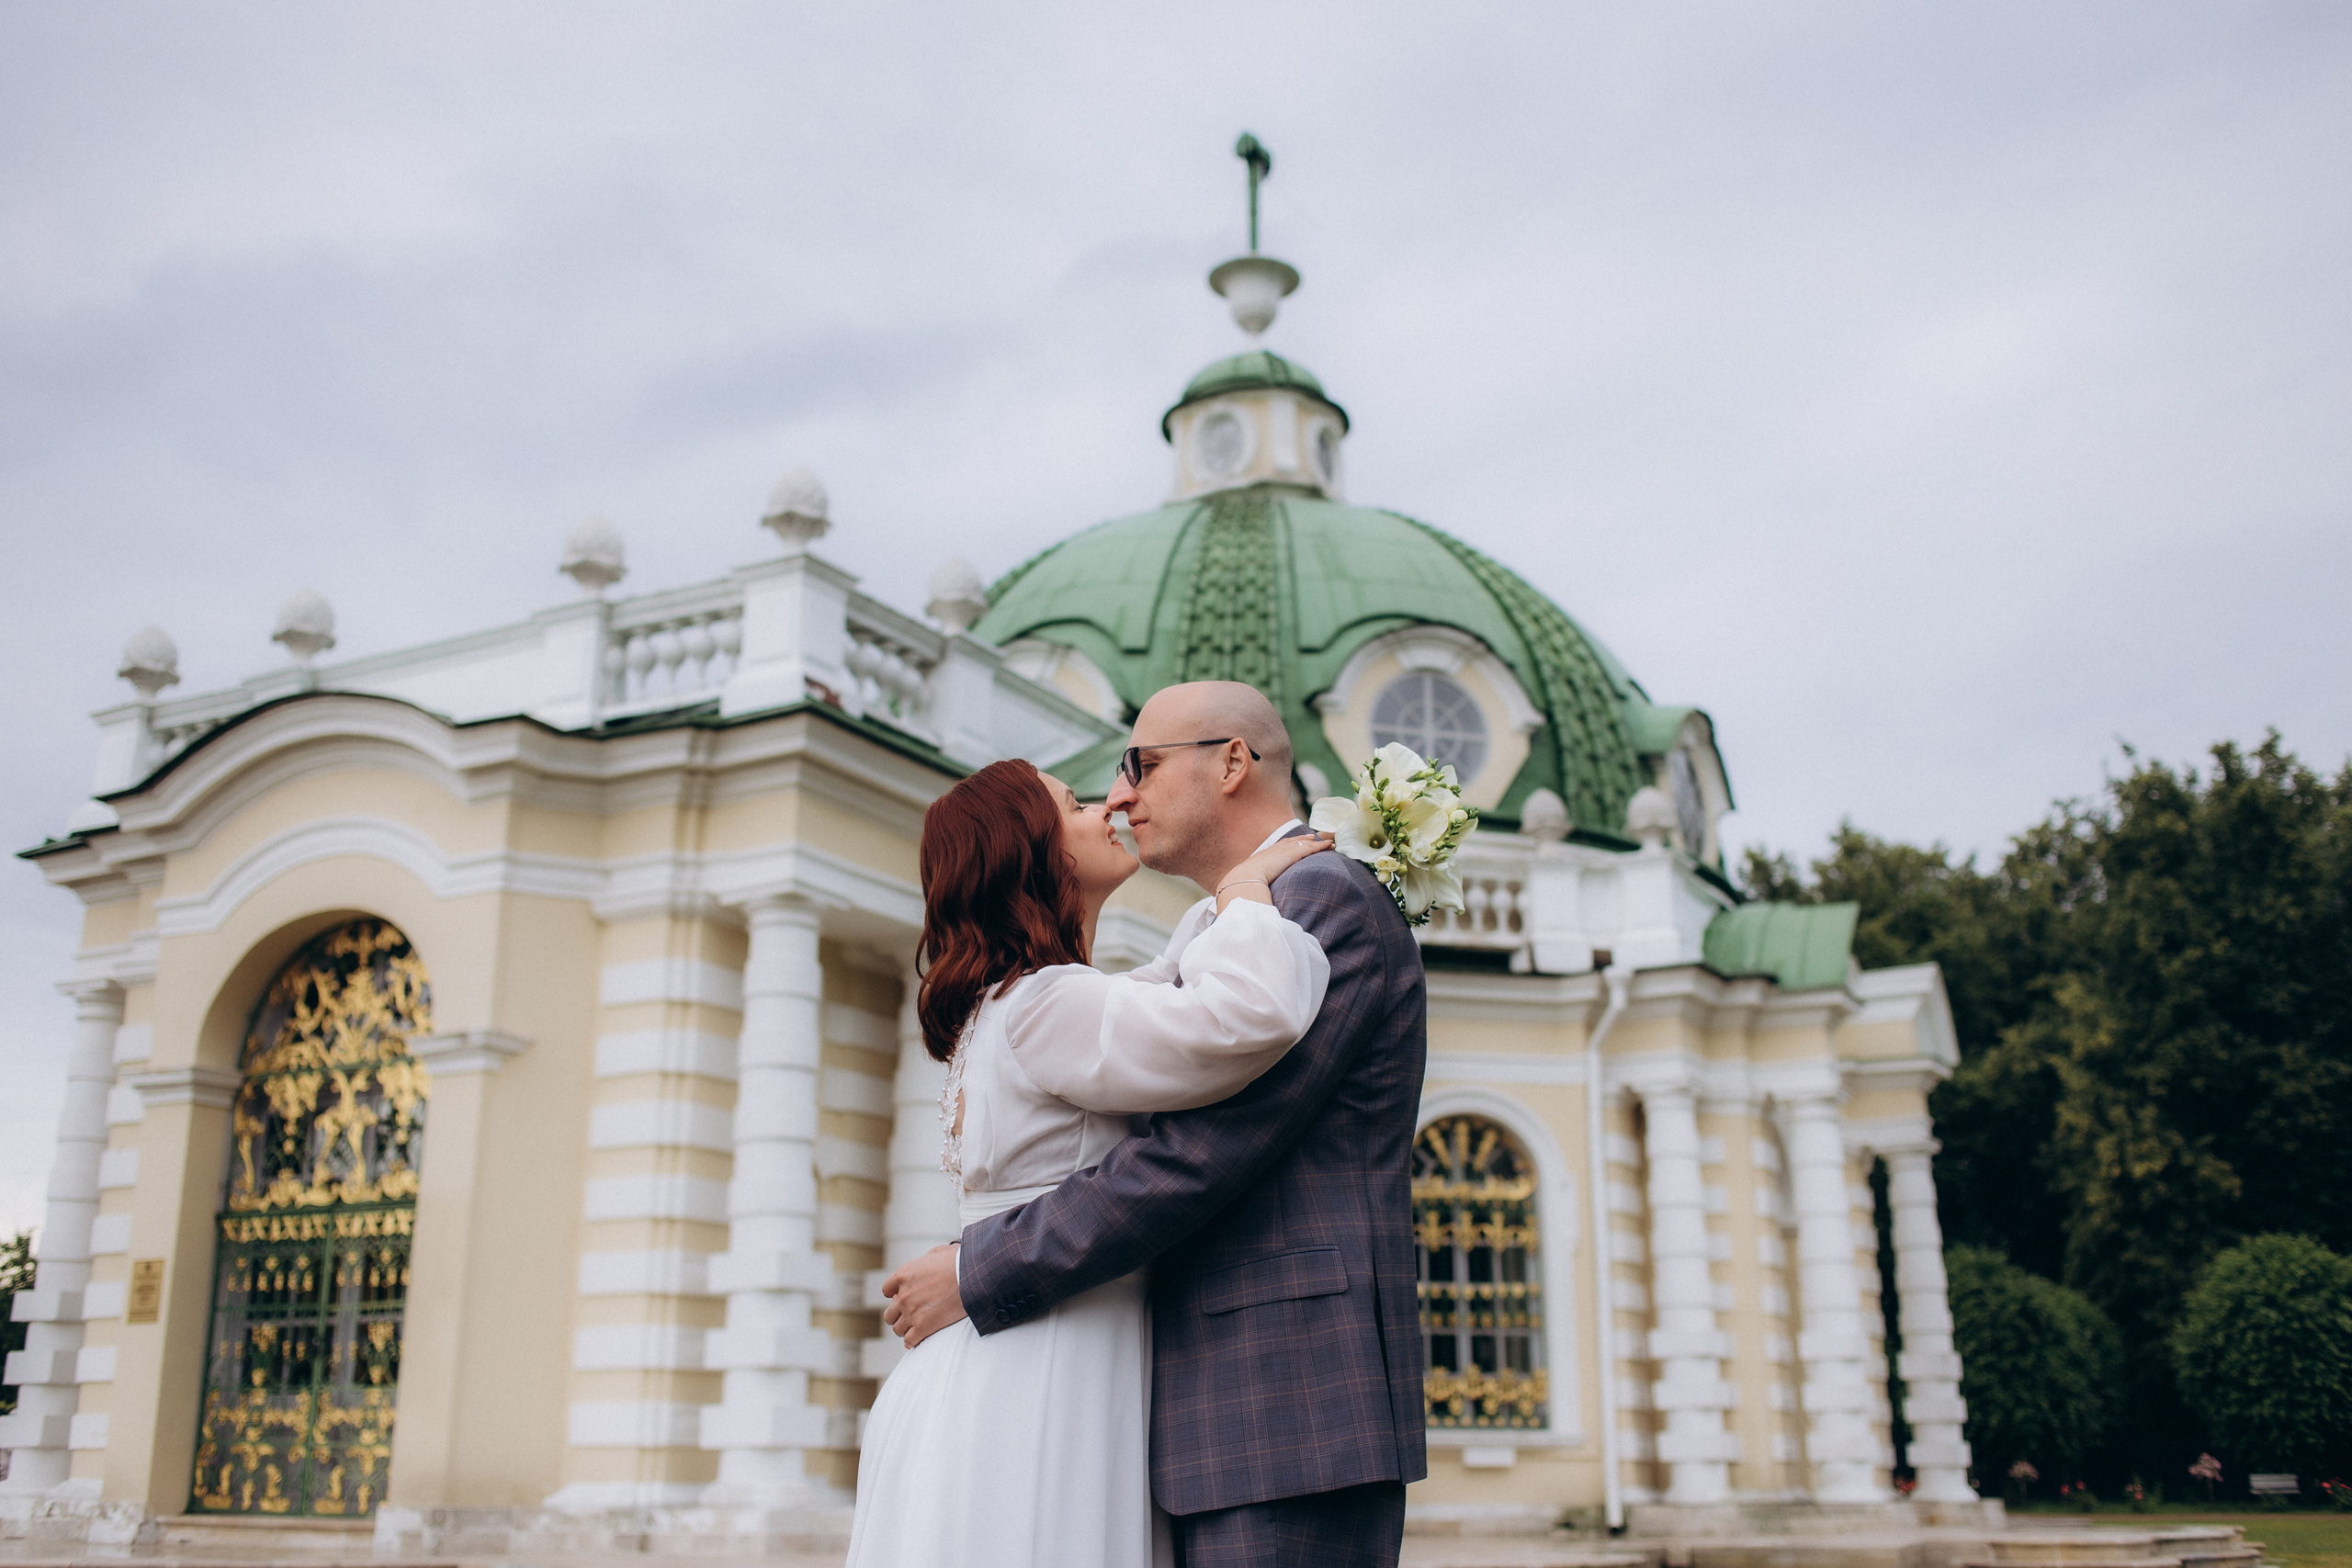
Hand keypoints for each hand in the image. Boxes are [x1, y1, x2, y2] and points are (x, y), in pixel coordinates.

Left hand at [880, 1243, 966, 1348]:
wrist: (973, 1277)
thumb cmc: (960, 1262)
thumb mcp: (939, 1252)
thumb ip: (926, 1259)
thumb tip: (927, 1263)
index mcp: (904, 1274)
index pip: (887, 1290)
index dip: (896, 1294)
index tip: (906, 1297)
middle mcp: (903, 1295)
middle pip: (889, 1314)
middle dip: (899, 1315)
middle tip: (912, 1314)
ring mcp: (912, 1312)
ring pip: (897, 1329)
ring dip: (906, 1328)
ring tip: (917, 1327)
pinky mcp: (923, 1326)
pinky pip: (909, 1340)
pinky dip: (913, 1341)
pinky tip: (919, 1337)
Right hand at [1215, 832, 1333, 911]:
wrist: (1244, 879)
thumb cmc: (1243, 886)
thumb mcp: (1249, 885)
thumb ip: (1254, 890)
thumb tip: (1251, 902)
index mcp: (1263, 856)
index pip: (1277, 847)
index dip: (1287, 845)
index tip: (1293, 843)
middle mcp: (1274, 850)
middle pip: (1291, 841)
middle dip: (1302, 839)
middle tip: (1311, 837)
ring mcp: (1283, 851)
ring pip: (1304, 844)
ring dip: (1316, 843)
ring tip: (1327, 842)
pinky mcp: (1292, 855)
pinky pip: (1311, 849)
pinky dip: (1321, 846)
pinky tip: (1329, 846)